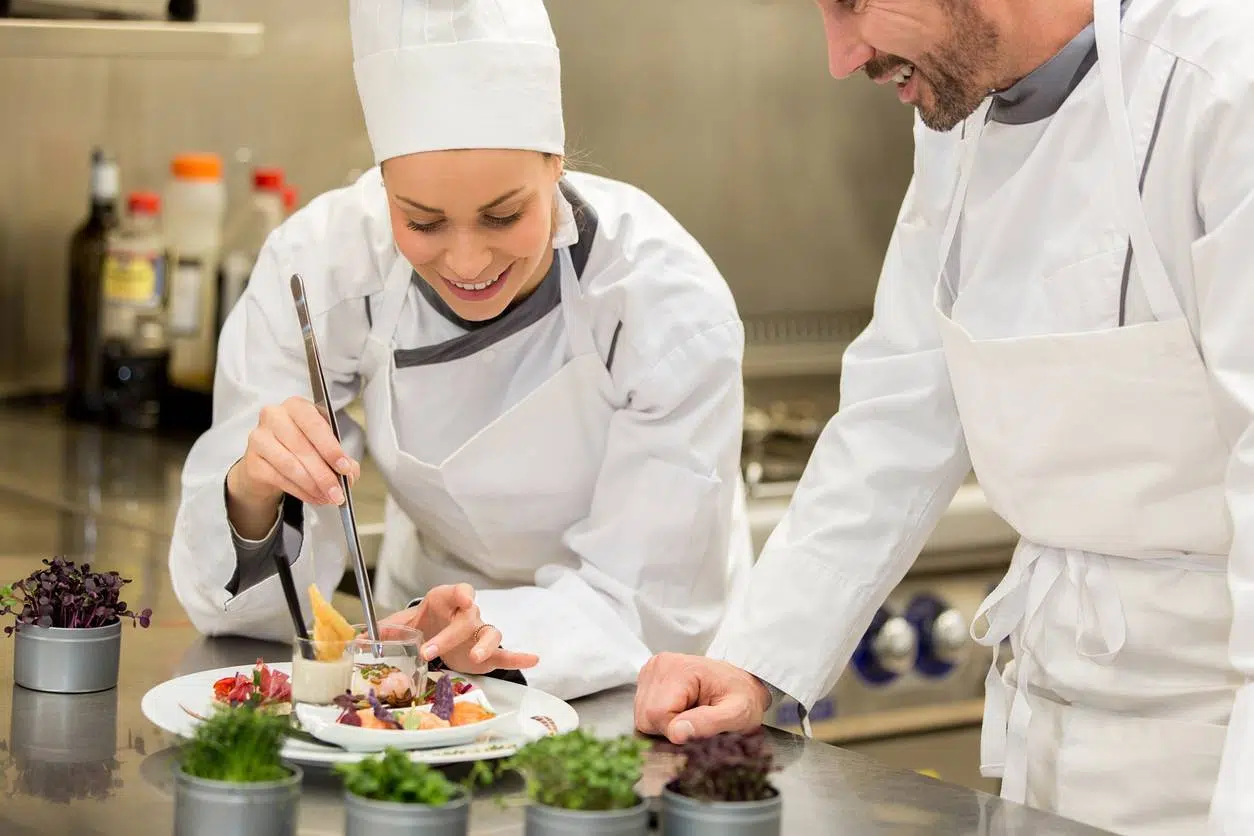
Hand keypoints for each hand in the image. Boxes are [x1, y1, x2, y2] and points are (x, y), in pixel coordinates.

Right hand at [227, 396, 360, 507]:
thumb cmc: (298, 448)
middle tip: (338, 492)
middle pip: (302, 447)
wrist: (266, 463)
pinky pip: (279, 478)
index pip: (314, 424)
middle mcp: (274, 416)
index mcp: (296, 406)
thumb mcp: (323, 447)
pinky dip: (300, 491)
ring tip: (328, 497)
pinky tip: (313, 497)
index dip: (331, 448)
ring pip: (290, 465)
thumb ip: (341, 458)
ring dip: (313, 485)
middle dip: (324, 474)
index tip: (344, 467)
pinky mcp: (252, 461)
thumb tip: (350, 474)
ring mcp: (259, 438)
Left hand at [380, 583, 539, 675]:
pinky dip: (519, 656)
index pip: (456, 591)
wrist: (432, 635)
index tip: (462, 597)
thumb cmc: (420, 626)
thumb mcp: (399, 626)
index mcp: (444, 601)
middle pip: (468, 618)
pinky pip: (505, 653)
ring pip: (490, 633)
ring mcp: (479, 634)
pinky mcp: (488, 654)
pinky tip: (533, 659)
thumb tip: (358, 642)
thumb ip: (382, 632)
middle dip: (450, 635)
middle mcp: (466, 615)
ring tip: (477, 657)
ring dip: (485, 644)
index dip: (460, 593)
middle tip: (428, 652)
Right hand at [634, 652, 770, 743]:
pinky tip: (681, 710)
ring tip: (691, 714)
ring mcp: (651, 670)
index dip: (675, 731)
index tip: (699, 727)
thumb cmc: (743, 697)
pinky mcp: (648, 679)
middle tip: (696, 721)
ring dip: (665, 725)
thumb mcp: (738, 714)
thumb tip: (676, 733)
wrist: (741, 682)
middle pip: (645, 717)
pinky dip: (661, 719)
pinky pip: (644, 712)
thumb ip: (708, 723)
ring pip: (642, 717)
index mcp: (678, 669)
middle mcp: (659, 665)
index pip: (656, 715)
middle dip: (668, 729)